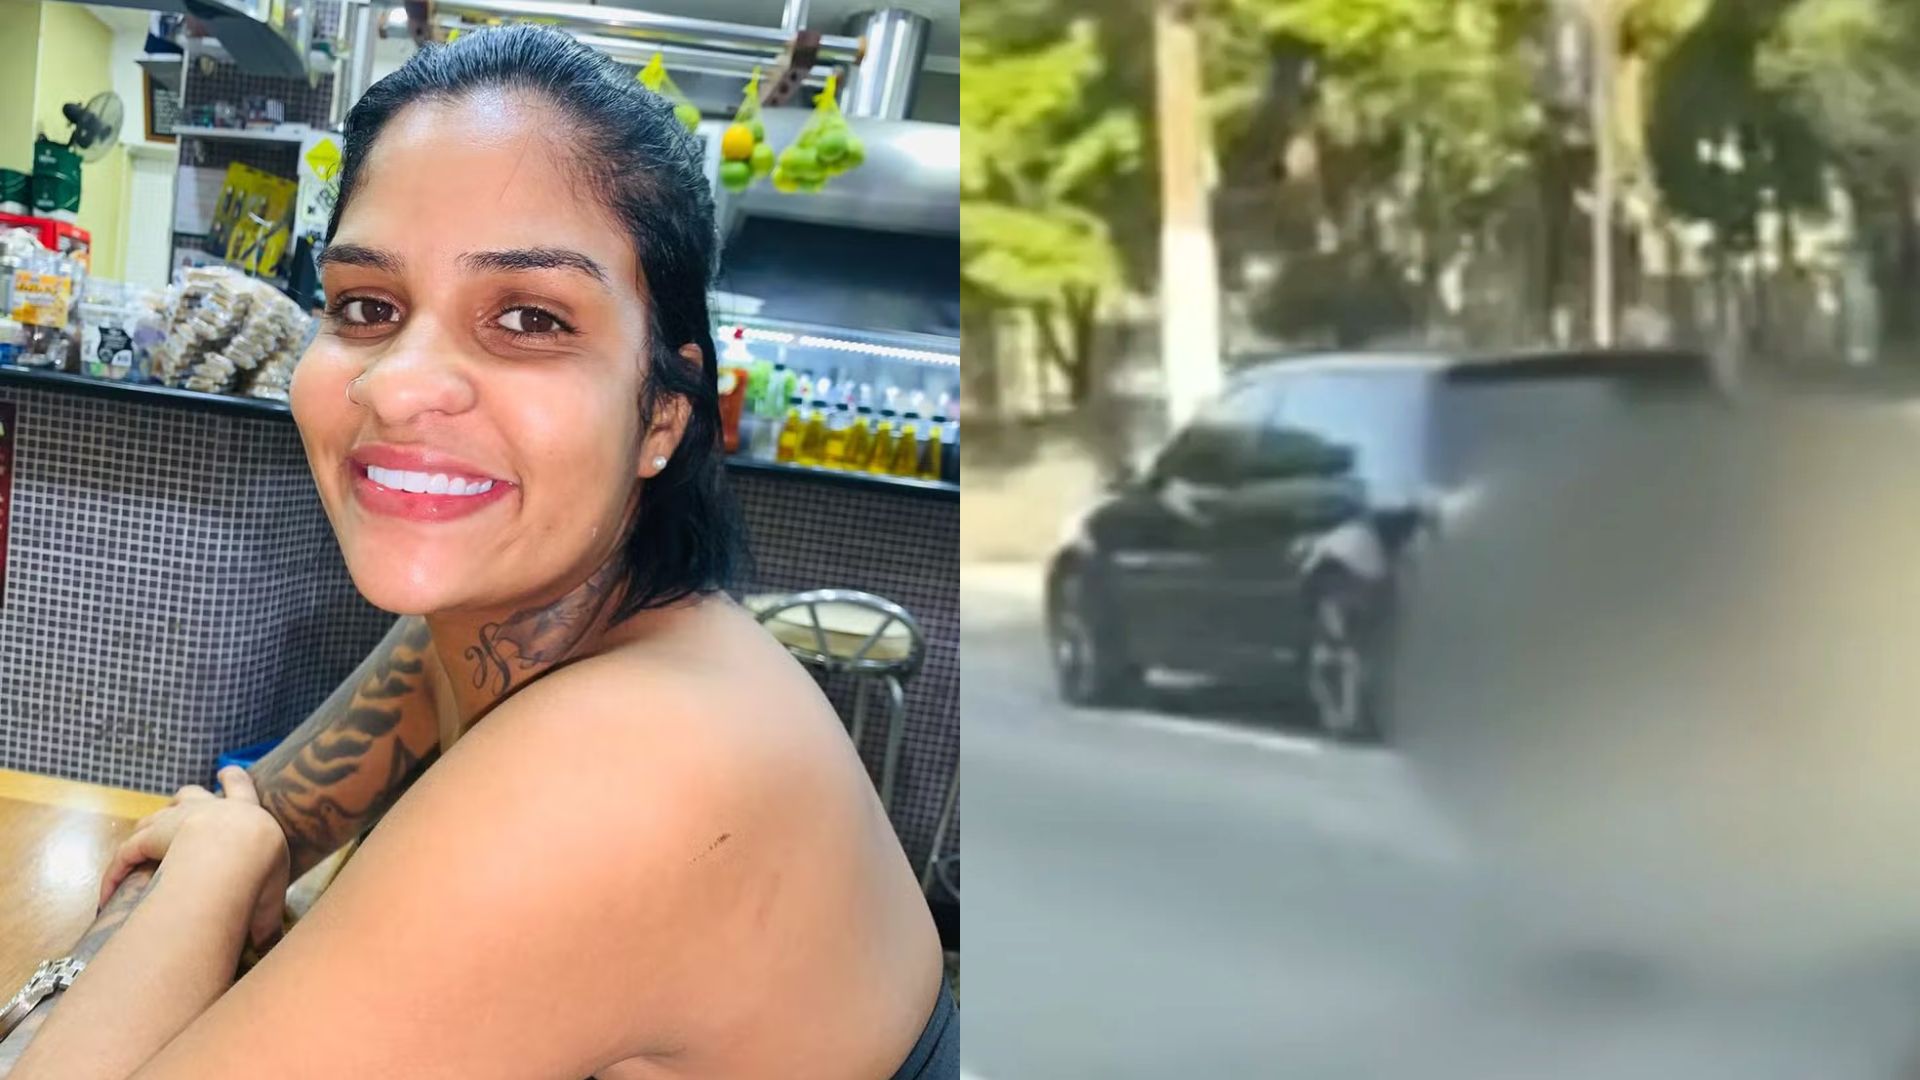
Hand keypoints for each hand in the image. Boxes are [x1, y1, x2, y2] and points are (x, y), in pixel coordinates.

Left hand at [98, 766, 291, 948]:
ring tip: (142, 842)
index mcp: (246, 813)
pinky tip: (105, 894)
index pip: (240, 787)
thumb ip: (264, 916)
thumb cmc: (261, 867)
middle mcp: (211, 808)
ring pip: (156, 817)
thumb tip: (264, 944)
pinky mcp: (149, 837)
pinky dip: (115, 872)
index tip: (227, 770)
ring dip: (150, 828)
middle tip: (181, 804)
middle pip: (191, 794)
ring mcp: (177, 818)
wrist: (234, 851)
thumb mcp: (272, 891)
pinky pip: (126, 853)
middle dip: (187, 798)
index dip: (234, 779)